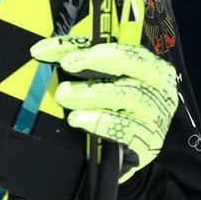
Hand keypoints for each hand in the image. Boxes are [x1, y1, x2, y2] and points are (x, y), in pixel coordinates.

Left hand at [31, 34, 179, 182]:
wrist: (122, 154)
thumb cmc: (111, 110)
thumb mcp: (95, 84)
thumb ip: (76, 65)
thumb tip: (43, 52)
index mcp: (145, 64)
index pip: (113, 45)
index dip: (80, 46)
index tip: (47, 51)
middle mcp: (157, 85)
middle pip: (132, 63)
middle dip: (97, 60)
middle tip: (68, 65)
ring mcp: (156, 113)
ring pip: (131, 95)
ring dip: (94, 93)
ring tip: (66, 96)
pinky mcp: (150, 140)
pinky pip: (128, 128)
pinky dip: (101, 122)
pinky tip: (79, 119)